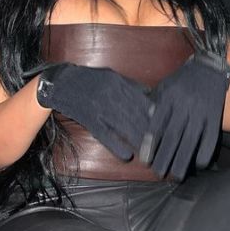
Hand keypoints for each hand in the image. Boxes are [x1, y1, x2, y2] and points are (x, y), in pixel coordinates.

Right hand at [28, 62, 153, 161]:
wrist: (61, 82)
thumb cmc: (89, 79)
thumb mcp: (111, 75)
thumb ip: (131, 85)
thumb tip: (151, 95)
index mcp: (119, 83)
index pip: (143, 101)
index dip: (157, 116)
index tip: (168, 127)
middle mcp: (111, 94)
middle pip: (136, 115)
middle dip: (151, 131)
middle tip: (163, 145)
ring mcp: (99, 107)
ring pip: (123, 126)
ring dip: (137, 140)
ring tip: (149, 153)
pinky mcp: (88, 118)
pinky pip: (104, 134)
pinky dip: (116, 145)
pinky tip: (126, 155)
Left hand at [138, 51, 229, 180]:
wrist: (211, 67)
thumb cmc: (183, 80)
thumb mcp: (166, 87)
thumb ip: (156, 104)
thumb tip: (145, 121)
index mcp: (169, 98)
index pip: (158, 124)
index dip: (151, 143)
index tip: (146, 160)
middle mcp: (185, 105)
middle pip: (173, 136)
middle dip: (165, 157)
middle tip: (159, 173)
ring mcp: (201, 111)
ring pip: (191, 140)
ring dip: (184, 160)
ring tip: (177, 176)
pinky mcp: (215, 116)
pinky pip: (211, 137)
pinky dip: (205, 152)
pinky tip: (200, 165)